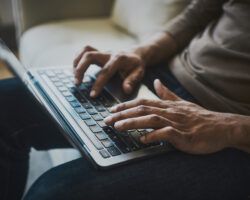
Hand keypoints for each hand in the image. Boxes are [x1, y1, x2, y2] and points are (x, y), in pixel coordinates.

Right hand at [73, 45, 144, 96]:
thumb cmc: (136, 65)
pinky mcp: (98, 53)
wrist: (136, 54)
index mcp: (119, 59)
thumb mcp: (139, 73)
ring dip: (77, 62)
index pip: (106, 71)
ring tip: (75, 77)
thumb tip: (126, 90)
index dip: (98, 83)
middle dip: (81, 69)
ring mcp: (102, 52)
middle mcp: (109, 53)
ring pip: (85, 50)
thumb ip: (132, 80)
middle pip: (90, 55)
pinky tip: (76, 69)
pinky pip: (85, 51)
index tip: (92, 95)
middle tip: (77, 83)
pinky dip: (78, 58)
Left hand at [104, 79, 240, 153]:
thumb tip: (156, 81)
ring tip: (117, 127)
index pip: (142, 102)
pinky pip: (166, 134)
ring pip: (150, 119)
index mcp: (167, 105)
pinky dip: (153, 136)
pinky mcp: (183, 135)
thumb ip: (167, 93)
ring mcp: (175, 122)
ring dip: (132, 122)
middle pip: (142, 109)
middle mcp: (168, 111)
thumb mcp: (182, 103)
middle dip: (122, 114)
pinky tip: (142, 139)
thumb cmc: (199, 117)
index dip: (125, 105)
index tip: (112, 109)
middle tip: (107, 119)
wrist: (220, 127)